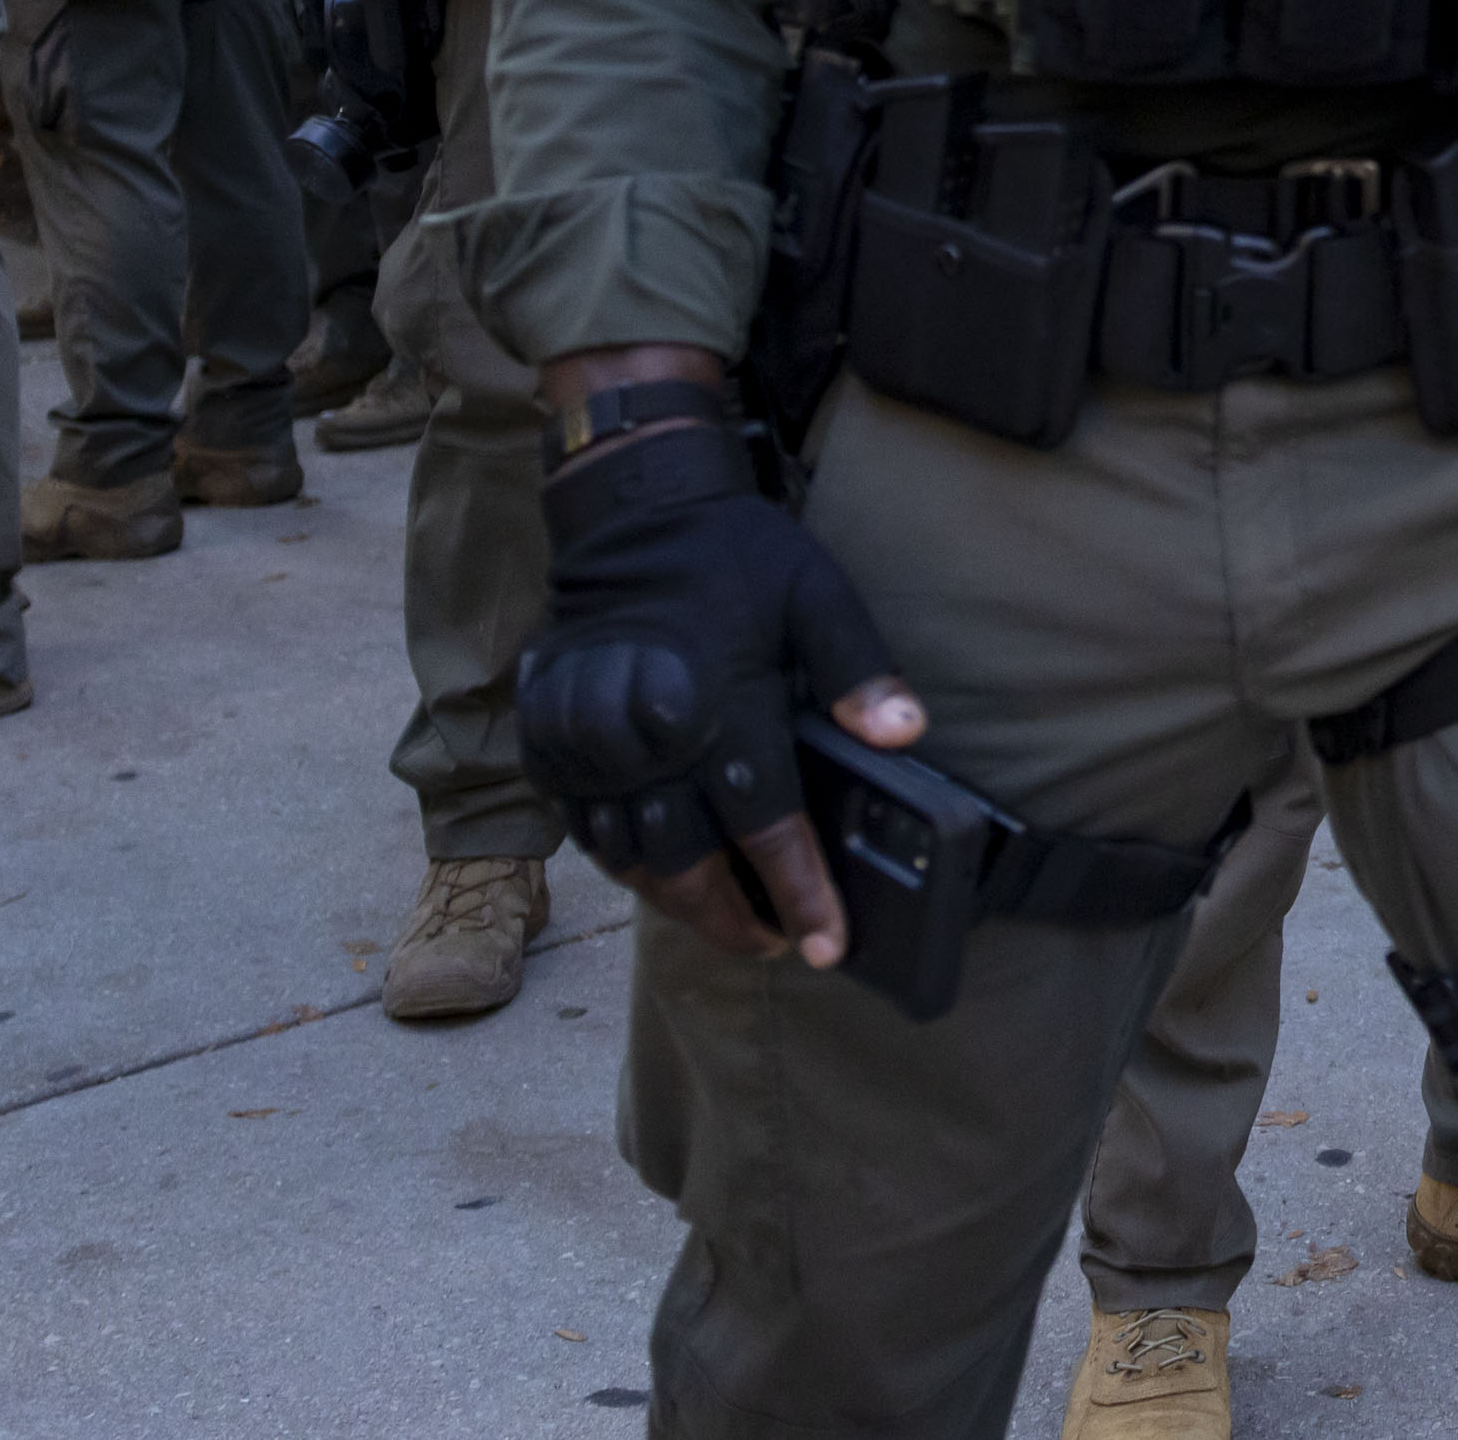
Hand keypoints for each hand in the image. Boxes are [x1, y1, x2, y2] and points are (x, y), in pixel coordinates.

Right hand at [518, 416, 920, 971]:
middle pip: (691, 865)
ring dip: (680, 903)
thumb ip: (860, 669)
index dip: (801, 892)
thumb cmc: (733, 555)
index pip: (770, 826)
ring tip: (726, 922)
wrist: (629, 510)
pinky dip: (624, 864)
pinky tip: (660, 876)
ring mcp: (592, 745)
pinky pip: (585, 829)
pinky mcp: (552, 743)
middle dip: (735, 920)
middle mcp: (650, 737)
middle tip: (773, 946)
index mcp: (722, 706)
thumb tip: (906, 734)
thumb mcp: (816, 592)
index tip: (826, 945)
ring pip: (634, 859)